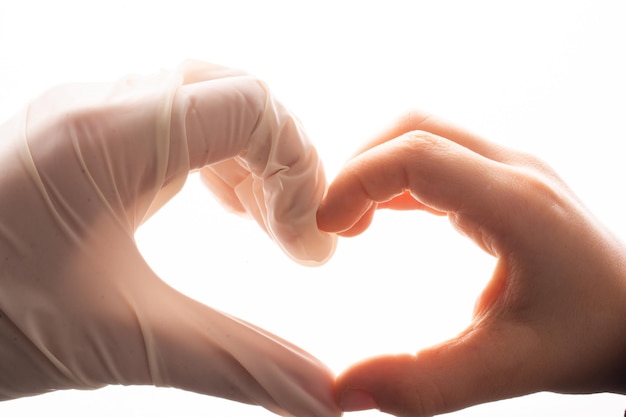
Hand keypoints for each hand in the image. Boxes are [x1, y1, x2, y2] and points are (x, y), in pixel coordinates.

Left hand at [0, 60, 338, 416]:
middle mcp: (101, 105)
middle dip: (284, 164)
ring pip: (210, 98)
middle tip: (292, 239)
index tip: (301, 246)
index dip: (298, 171)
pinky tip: (216, 204)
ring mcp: (90, 112)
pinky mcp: (86, 132)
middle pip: (239, 94)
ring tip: (260, 224)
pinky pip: (177, 115)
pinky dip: (217, 156)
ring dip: (253, 158)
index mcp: (110, 139)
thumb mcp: (122, 340)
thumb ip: (238, 363)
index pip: (251, 105)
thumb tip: (323, 397)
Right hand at [317, 111, 625, 415]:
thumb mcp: (509, 367)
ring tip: (351, 223)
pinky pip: (438, 158)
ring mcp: (511, 169)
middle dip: (359, 170)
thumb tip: (344, 391)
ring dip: (376, 170)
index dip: (356, 181)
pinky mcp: (504, 181)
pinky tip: (383, 217)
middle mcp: (514, 170)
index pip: (416, 154)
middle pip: (414, 130)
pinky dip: (397, 180)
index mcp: (517, 203)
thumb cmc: (592, 337)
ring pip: (423, 135)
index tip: (327, 228)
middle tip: (333, 225)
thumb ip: (424, 383)